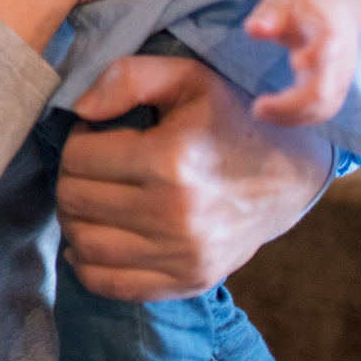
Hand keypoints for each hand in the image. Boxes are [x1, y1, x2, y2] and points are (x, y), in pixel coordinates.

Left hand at [58, 55, 330, 300]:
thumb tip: (80, 110)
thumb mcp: (186, 77)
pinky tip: (95, 236)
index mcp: (170, 160)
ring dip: (75, 220)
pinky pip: (111, 284)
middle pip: (75, 201)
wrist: (289, 175)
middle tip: (91, 166)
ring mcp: (184, 255)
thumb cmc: (230, 118)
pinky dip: (88, 264)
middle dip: (71, 178)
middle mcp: (175, 214)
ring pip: (85, 244)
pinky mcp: (190, 281)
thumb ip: (128, 77)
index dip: (77, 140)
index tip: (96, 135)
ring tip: (93, 198)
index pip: (78, 157)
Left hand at [244, 0, 360, 125]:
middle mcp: (339, 59)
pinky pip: (323, 111)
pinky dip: (299, 118)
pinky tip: (274, 116)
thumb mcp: (283, 0)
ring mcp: (342, 77)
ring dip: (292, 117)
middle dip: (291, 105)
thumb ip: (268, 15)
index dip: (314, 56)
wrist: (340, 4)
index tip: (294, 64)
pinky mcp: (338, 89)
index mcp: (327, 30)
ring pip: (324, 108)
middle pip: (323, 91)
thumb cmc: (304, 3)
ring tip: (260, 112)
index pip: (327, 45)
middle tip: (258, 108)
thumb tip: (253, 30)